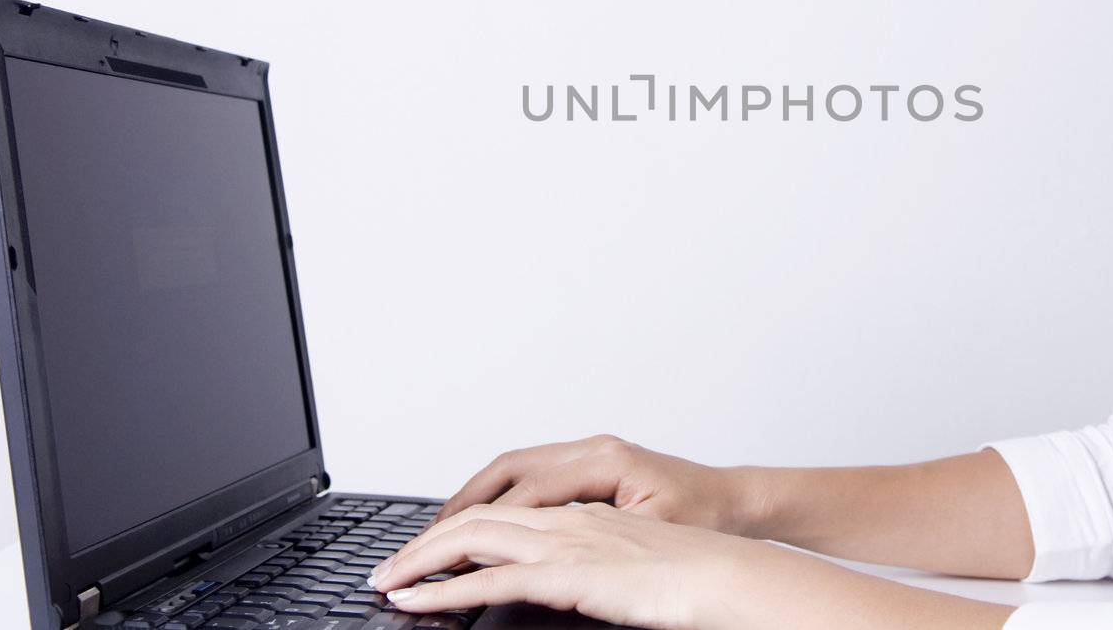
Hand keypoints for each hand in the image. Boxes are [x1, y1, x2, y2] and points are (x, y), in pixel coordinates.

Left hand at [366, 499, 750, 627]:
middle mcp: (565, 519)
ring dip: (419, 561)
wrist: (726, 574)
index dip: (457, 527)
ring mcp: (564, 543)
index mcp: (580, 514)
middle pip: (475, 516)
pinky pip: (490, 578)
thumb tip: (573, 583)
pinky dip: (442, 590)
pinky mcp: (567, 574)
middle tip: (388, 568)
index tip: (426, 552)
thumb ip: (594, 565)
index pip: (503, 510)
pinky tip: (414, 602)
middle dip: (424, 542)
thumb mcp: (631, 562)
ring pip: (471, 539)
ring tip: (386, 582)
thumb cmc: (692, 574)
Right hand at [420, 433, 760, 536]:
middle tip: (422, 541)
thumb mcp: (648, 536)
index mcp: (604, 462)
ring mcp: (590, 451)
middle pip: (507, 470)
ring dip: (474, 496)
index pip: (525, 493)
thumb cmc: (703, 518)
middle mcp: (592, 448)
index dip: (480, 524)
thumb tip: (544, 554)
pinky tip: (481, 517)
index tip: (444, 549)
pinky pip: (531, 472)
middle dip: (460, 504)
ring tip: (438, 530)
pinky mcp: (592, 463)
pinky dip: (498, 492)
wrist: (735, 503)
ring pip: (513, 467)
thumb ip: (595, 540)